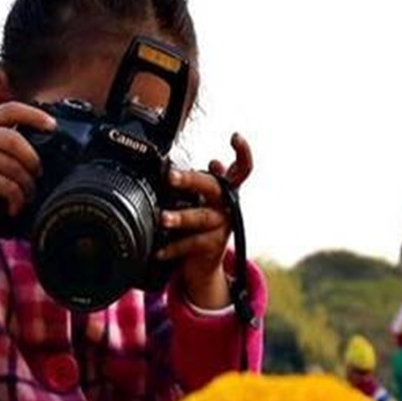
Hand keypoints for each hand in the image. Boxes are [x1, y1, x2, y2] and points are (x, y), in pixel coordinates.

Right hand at [0, 102, 53, 225]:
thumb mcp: (0, 148)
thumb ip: (18, 139)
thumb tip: (56, 142)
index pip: (12, 110)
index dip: (34, 115)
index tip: (53, 126)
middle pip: (16, 142)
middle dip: (33, 161)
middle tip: (38, 174)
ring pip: (15, 168)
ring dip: (28, 186)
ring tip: (27, 195)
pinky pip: (10, 187)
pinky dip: (18, 200)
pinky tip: (15, 206)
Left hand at [157, 133, 254, 309]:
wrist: (204, 263)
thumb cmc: (200, 225)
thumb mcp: (202, 200)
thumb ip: (202, 181)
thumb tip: (212, 161)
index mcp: (225, 190)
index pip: (241, 169)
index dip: (242, 153)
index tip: (235, 137)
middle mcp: (226, 206)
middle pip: (212, 188)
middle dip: (191, 180)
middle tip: (171, 176)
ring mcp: (221, 226)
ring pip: (200, 217)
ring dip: (180, 217)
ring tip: (163, 218)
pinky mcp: (212, 246)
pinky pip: (190, 244)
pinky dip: (172, 247)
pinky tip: (159, 250)